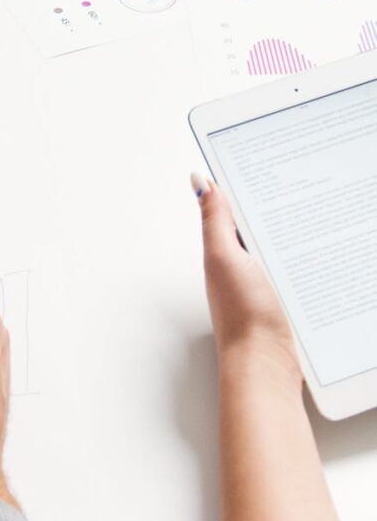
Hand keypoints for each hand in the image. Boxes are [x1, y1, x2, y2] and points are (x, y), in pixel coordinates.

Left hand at [193, 174, 300, 375]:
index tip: (264, 154)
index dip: (245, 182)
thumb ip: (214, 220)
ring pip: (281, 245)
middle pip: (261, 223)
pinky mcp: (284, 299)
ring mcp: (263, 283)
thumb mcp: (224, 258)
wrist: (265, 366)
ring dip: (296, 229)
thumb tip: (200, 181)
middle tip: (301, 175)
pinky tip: (321, 251)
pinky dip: (306, 256)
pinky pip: (295, 268)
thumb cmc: (243, 317)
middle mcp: (240, 265)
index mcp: (224, 250)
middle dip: (278, 201)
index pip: (233, 206)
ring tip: (317, 205)